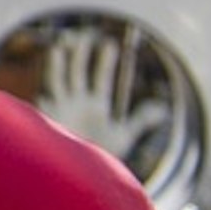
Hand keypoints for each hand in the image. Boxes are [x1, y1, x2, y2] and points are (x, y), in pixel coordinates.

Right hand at [37, 26, 171, 174]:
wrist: (78, 174)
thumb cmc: (99, 156)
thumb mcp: (124, 135)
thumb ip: (140, 119)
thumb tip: (162, 107)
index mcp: (95, 105)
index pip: (101, 78)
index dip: (105, 62)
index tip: (110, 44)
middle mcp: (77, 102)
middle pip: (79, 72)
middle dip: (82, 55)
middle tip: (86, 35)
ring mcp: (62, 107)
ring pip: (61, 77)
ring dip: (63, 61)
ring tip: (65, 43)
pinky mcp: (50, 115)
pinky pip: (48, 92)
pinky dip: (49, 77)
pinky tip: (51, 62)